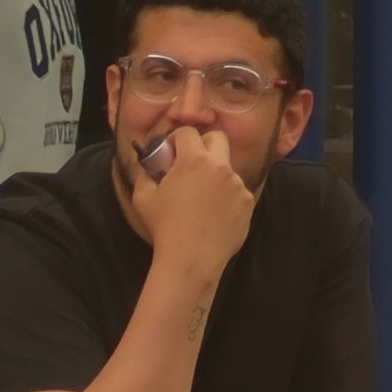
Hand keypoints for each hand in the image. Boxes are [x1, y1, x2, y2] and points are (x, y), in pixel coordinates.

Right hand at [129, 117, 255, 295]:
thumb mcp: (143, 197)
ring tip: (202, 199)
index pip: (188, 132)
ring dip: (215, 175)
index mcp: (195, 159)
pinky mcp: (248, 202)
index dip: (177, 139)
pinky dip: (227, 196)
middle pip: (217, 138)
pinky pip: (237, 191)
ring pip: (227, 168)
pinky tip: (214, 215)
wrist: (191, 259)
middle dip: (204, 144)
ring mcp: (238, 184)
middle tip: (191, 163)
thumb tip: (148, 165)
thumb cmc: (164, 227)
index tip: (171, 152)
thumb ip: (145, 174)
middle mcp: (221, 166)